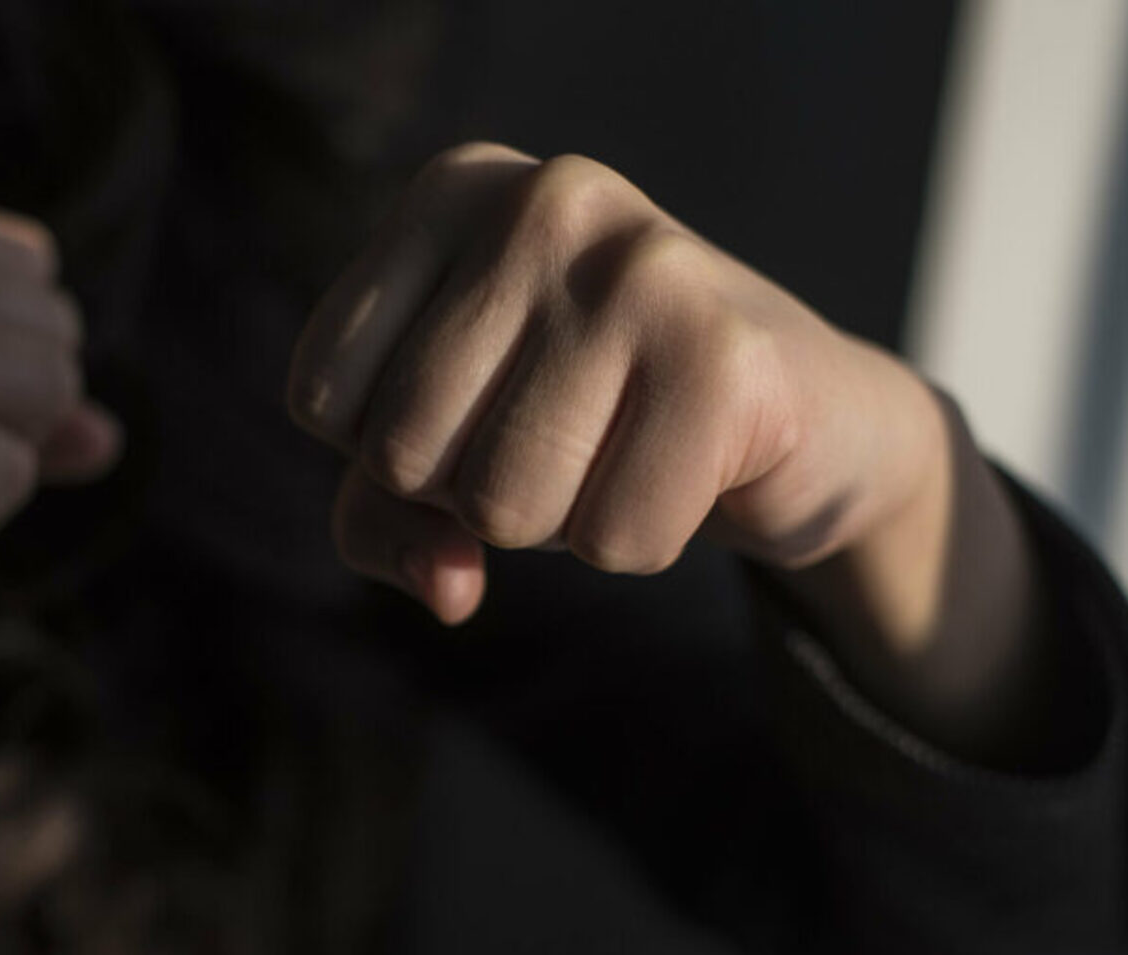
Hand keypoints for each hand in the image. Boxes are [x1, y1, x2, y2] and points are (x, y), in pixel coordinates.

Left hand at [290, 144, 949, 633]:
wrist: (806, 414)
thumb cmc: (586, 420)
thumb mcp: (443, 451)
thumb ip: (382, 522)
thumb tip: (448, 589)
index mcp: (452, 191)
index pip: (321, 397)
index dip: (391, 453)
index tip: (483, 405)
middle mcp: (542, 201)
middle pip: (403, 454)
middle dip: (472, 493)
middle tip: (564, 436)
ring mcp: (641, 266)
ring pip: (501, 506)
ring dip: (559, 523)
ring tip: (622, 447)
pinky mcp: (726, 355)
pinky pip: (611, 540)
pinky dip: (641, 542)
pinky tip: (689, 467)